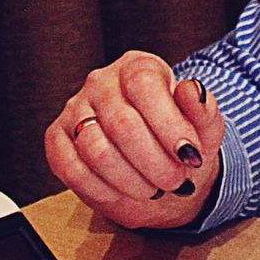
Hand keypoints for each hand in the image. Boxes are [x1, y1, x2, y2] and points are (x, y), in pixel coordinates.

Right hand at [45, 52, 225, 230]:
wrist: (157, 165)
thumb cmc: (178, 139)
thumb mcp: (203, 127)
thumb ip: (203, 110)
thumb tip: (193, 91)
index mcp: (137, 67)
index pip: (144, 84)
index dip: (168, 124)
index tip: (190, 156)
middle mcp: (101, 83)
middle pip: (122, 123)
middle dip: (155, 163)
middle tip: (175, 182)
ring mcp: (74, 110)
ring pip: (95, 150)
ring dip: (131, 180)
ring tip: (152, 188)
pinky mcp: (57, 139)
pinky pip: (71, 169)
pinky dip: (102, 189)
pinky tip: (123, 192)